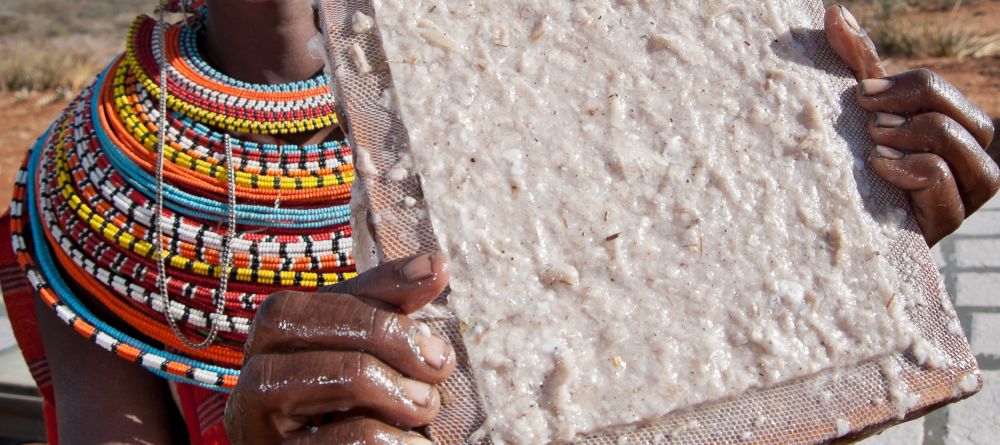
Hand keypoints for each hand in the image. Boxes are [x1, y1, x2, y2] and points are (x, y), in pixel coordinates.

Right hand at [224, 252, 454, 443]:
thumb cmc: (353, 413)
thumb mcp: (367, 356)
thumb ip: (392, 310)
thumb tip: (436, 263)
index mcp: (274, 341)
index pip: (319, 298)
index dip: (380, 287)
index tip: (436, 277)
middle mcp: (253, 376)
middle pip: (313, 325)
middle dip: (386, 332)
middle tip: (439, 363)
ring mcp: (258, 424)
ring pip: (334, 377)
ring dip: (395, 388)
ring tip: (425, 407)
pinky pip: (344, 440)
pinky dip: (392, 440)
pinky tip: (414, 444)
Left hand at [825, 5, 998, 245]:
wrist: (834, 231)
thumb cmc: (850, 166)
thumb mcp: (857, 113)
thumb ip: (854, 64)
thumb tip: (833, 11)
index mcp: (954, 126)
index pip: (938, 90)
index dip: (903, 86)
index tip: (860, 96)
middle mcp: (971, 157)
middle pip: (957, 113)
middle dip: (909, 111)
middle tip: (868, 123)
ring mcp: (965, 192)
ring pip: (960, 146)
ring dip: (913, 138)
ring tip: (875, 148)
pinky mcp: (947, 221)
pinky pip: (943, 181)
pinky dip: (912, 169)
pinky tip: (881, 168)